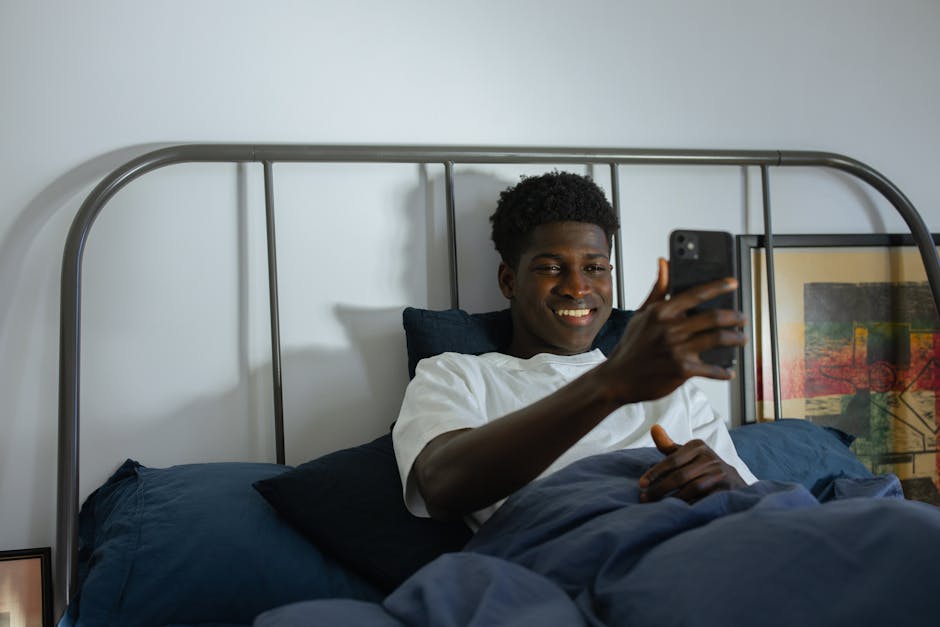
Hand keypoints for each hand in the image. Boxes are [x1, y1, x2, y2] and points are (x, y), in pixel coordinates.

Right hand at [599, 268, 746, 404]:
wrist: (618, 378)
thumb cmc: (631, 346)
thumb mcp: (641, 314)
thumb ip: (658, 289)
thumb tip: (664, 263)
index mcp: (661, 312)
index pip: (696, 294)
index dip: (718, 287)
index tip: (733, 283)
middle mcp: (670, 329)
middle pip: (713, 318)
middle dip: (734, 317)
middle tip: (742, 318)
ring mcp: (677, 350)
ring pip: (717, 339)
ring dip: (735, 339)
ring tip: (740, 338)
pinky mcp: (682, 370)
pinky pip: (711, 369)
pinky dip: (723, 371)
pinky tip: (728, 370)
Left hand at [638, 425, 745, 502]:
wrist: (733, 480)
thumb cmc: (702, 465)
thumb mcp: (688, 453)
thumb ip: (669, 446)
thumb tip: (653, 428)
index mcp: (698, 446)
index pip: (672, 459)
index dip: (655, 472)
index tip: (641, 484)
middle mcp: (710, 458)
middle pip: (680, 476)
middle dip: (660, 488)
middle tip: (644, 498)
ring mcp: (720, 474)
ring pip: (693, 488)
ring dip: (673, 499)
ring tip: (658, 506)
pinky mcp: (727, 490)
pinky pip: (705, 499)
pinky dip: (690, 505)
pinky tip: (678, 511)